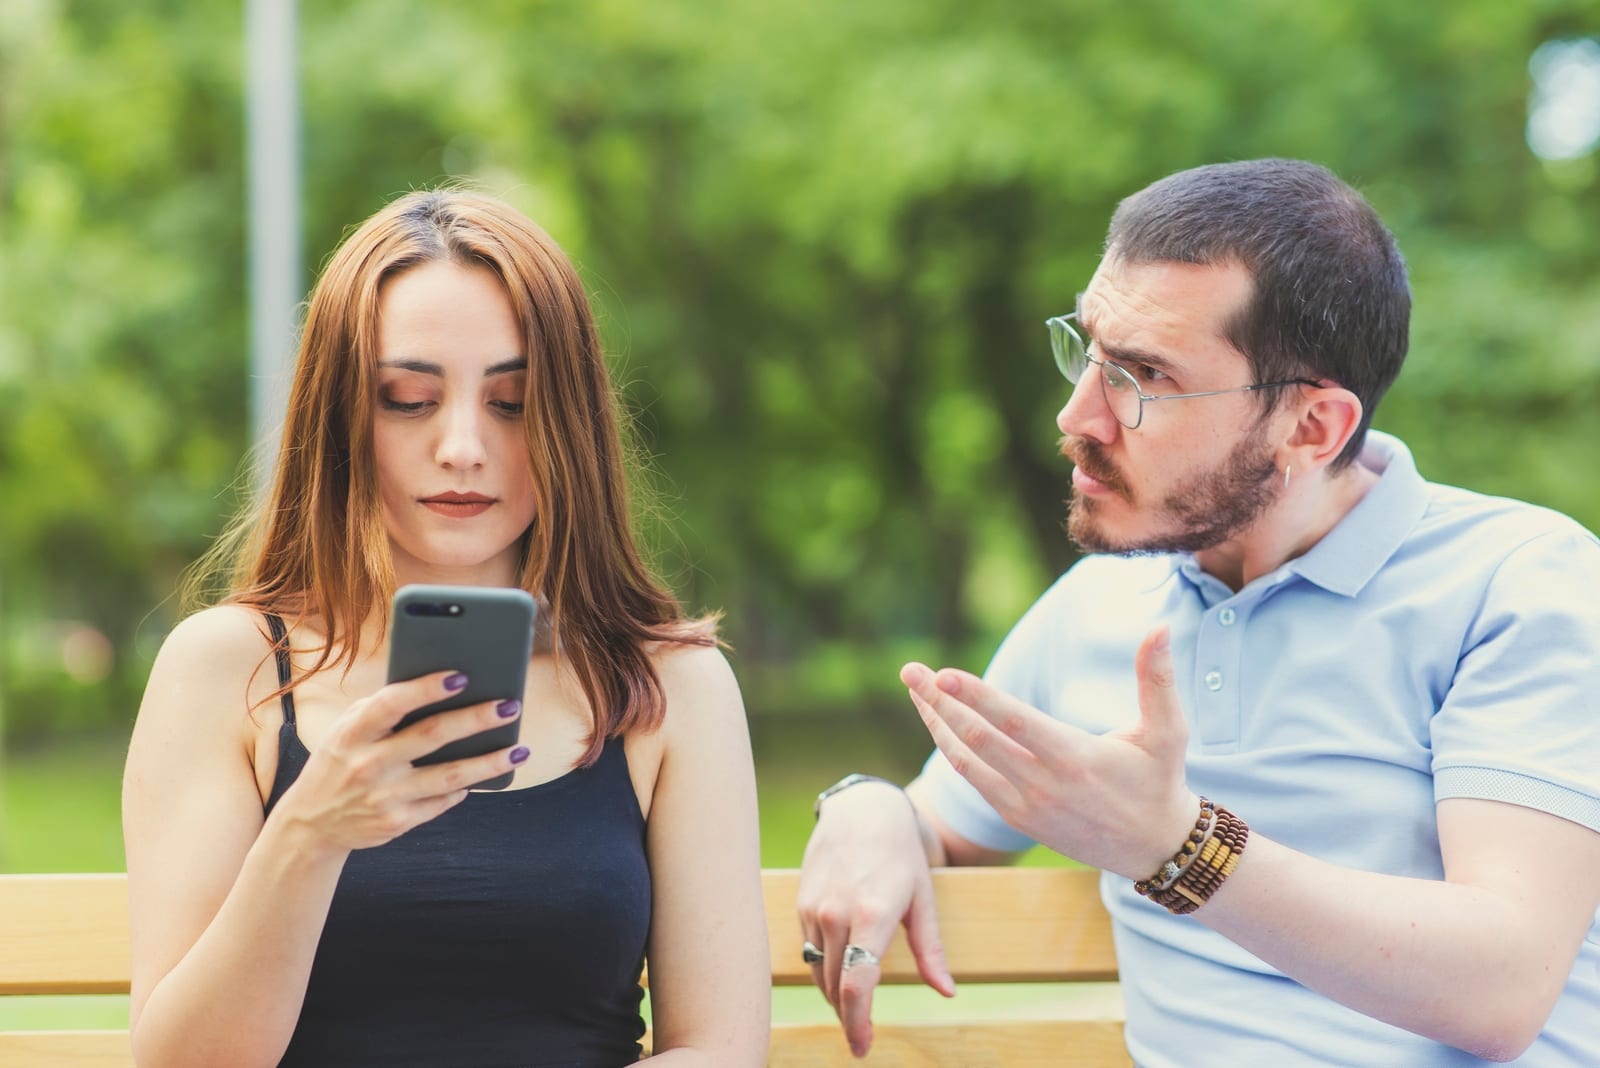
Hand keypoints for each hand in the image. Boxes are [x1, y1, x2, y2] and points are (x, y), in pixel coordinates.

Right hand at [273, 672, 528, 854]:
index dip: (426, 689)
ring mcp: (384, 796)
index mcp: (353, 733)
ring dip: (490, 762)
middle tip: (511, 705)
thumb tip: (440, 686)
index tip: (461, 676)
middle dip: (476, 719)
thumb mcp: (345, 730)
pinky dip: (465, 787)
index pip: (392, 704)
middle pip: (431, 736)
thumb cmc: (340, 759)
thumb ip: (381, 707)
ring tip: (520, 750)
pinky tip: (487, 774)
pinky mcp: (397, 823)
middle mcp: (368, 764)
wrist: (311, 823)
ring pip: (450, 775)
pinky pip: (442, 801)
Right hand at [796, 782, 955, 1057]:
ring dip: (834, 997)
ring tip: (853, 1010)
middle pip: (835, 987)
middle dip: (848, 1017)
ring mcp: (814, 909)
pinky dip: (824, 970)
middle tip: (861, 1038)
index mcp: (872, 915)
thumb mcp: (923, 898)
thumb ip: (931, 949)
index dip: (858, 1023)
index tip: (862, 1047)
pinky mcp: (802, 905)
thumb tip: (947, 991)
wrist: (862, 811)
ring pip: (819, 973)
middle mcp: (837, 914)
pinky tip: (839, 973)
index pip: (857, 984)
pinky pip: (809, 952)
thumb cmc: (900, 855)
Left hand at [901, 626, 1196, 879]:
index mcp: (1074, 758)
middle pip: (977, 739)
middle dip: (938, 703)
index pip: (1013, 722)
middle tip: (909, 671)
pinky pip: (974, 780)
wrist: (1156, 849)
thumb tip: (1162, 627)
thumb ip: (1157, 679)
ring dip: (936, 724)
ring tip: (914, 689)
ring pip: (966, 761)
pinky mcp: (1018, 818)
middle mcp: (1043, 784)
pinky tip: (938, 723)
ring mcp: (1025, 805)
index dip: (976, 698)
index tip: (942, 675)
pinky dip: (952, 750)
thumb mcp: (1168, 731)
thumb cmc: (1161, 782)